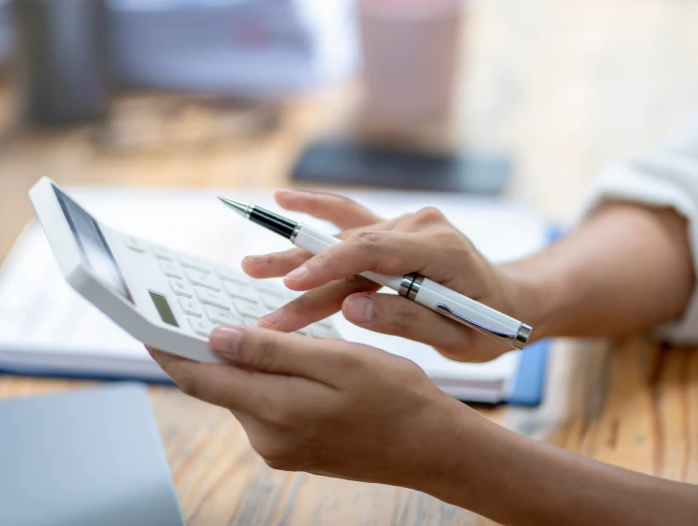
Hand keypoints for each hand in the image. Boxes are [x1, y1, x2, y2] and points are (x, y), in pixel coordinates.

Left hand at [147, 326, 470, 487]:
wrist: (430, 446)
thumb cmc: (394, 396)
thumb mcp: (338, 360)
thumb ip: (274, 351)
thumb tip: (217, 338)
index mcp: (276, 412)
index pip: (200, 379)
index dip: (168, 349)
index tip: (143, 322)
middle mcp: (267, 438)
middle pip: (218, 386)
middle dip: (206, 348)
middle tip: (195, 307)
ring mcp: (278, 448)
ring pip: (241, 394)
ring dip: (239, 362)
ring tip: (247, 326)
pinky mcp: (290, 449)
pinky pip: (262, 406)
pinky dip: (260, 379)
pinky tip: (278, 358)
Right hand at [244, 189, 531, 362]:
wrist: (510, 301)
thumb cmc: (490, 326)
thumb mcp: (460, 338)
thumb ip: (406, 321)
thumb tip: (350, 310)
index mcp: (440, 250)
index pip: (373, 250)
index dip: (329, 266)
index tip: (292, 284)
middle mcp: (419, 227)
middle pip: (349, 244)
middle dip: (299, 266)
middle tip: (251, 273)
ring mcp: (406, 225)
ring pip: (342, 238)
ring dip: (298, 251)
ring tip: (252, 263)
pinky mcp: (395, 232)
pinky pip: (352, 221)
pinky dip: (318, 214)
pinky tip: (285, 201)